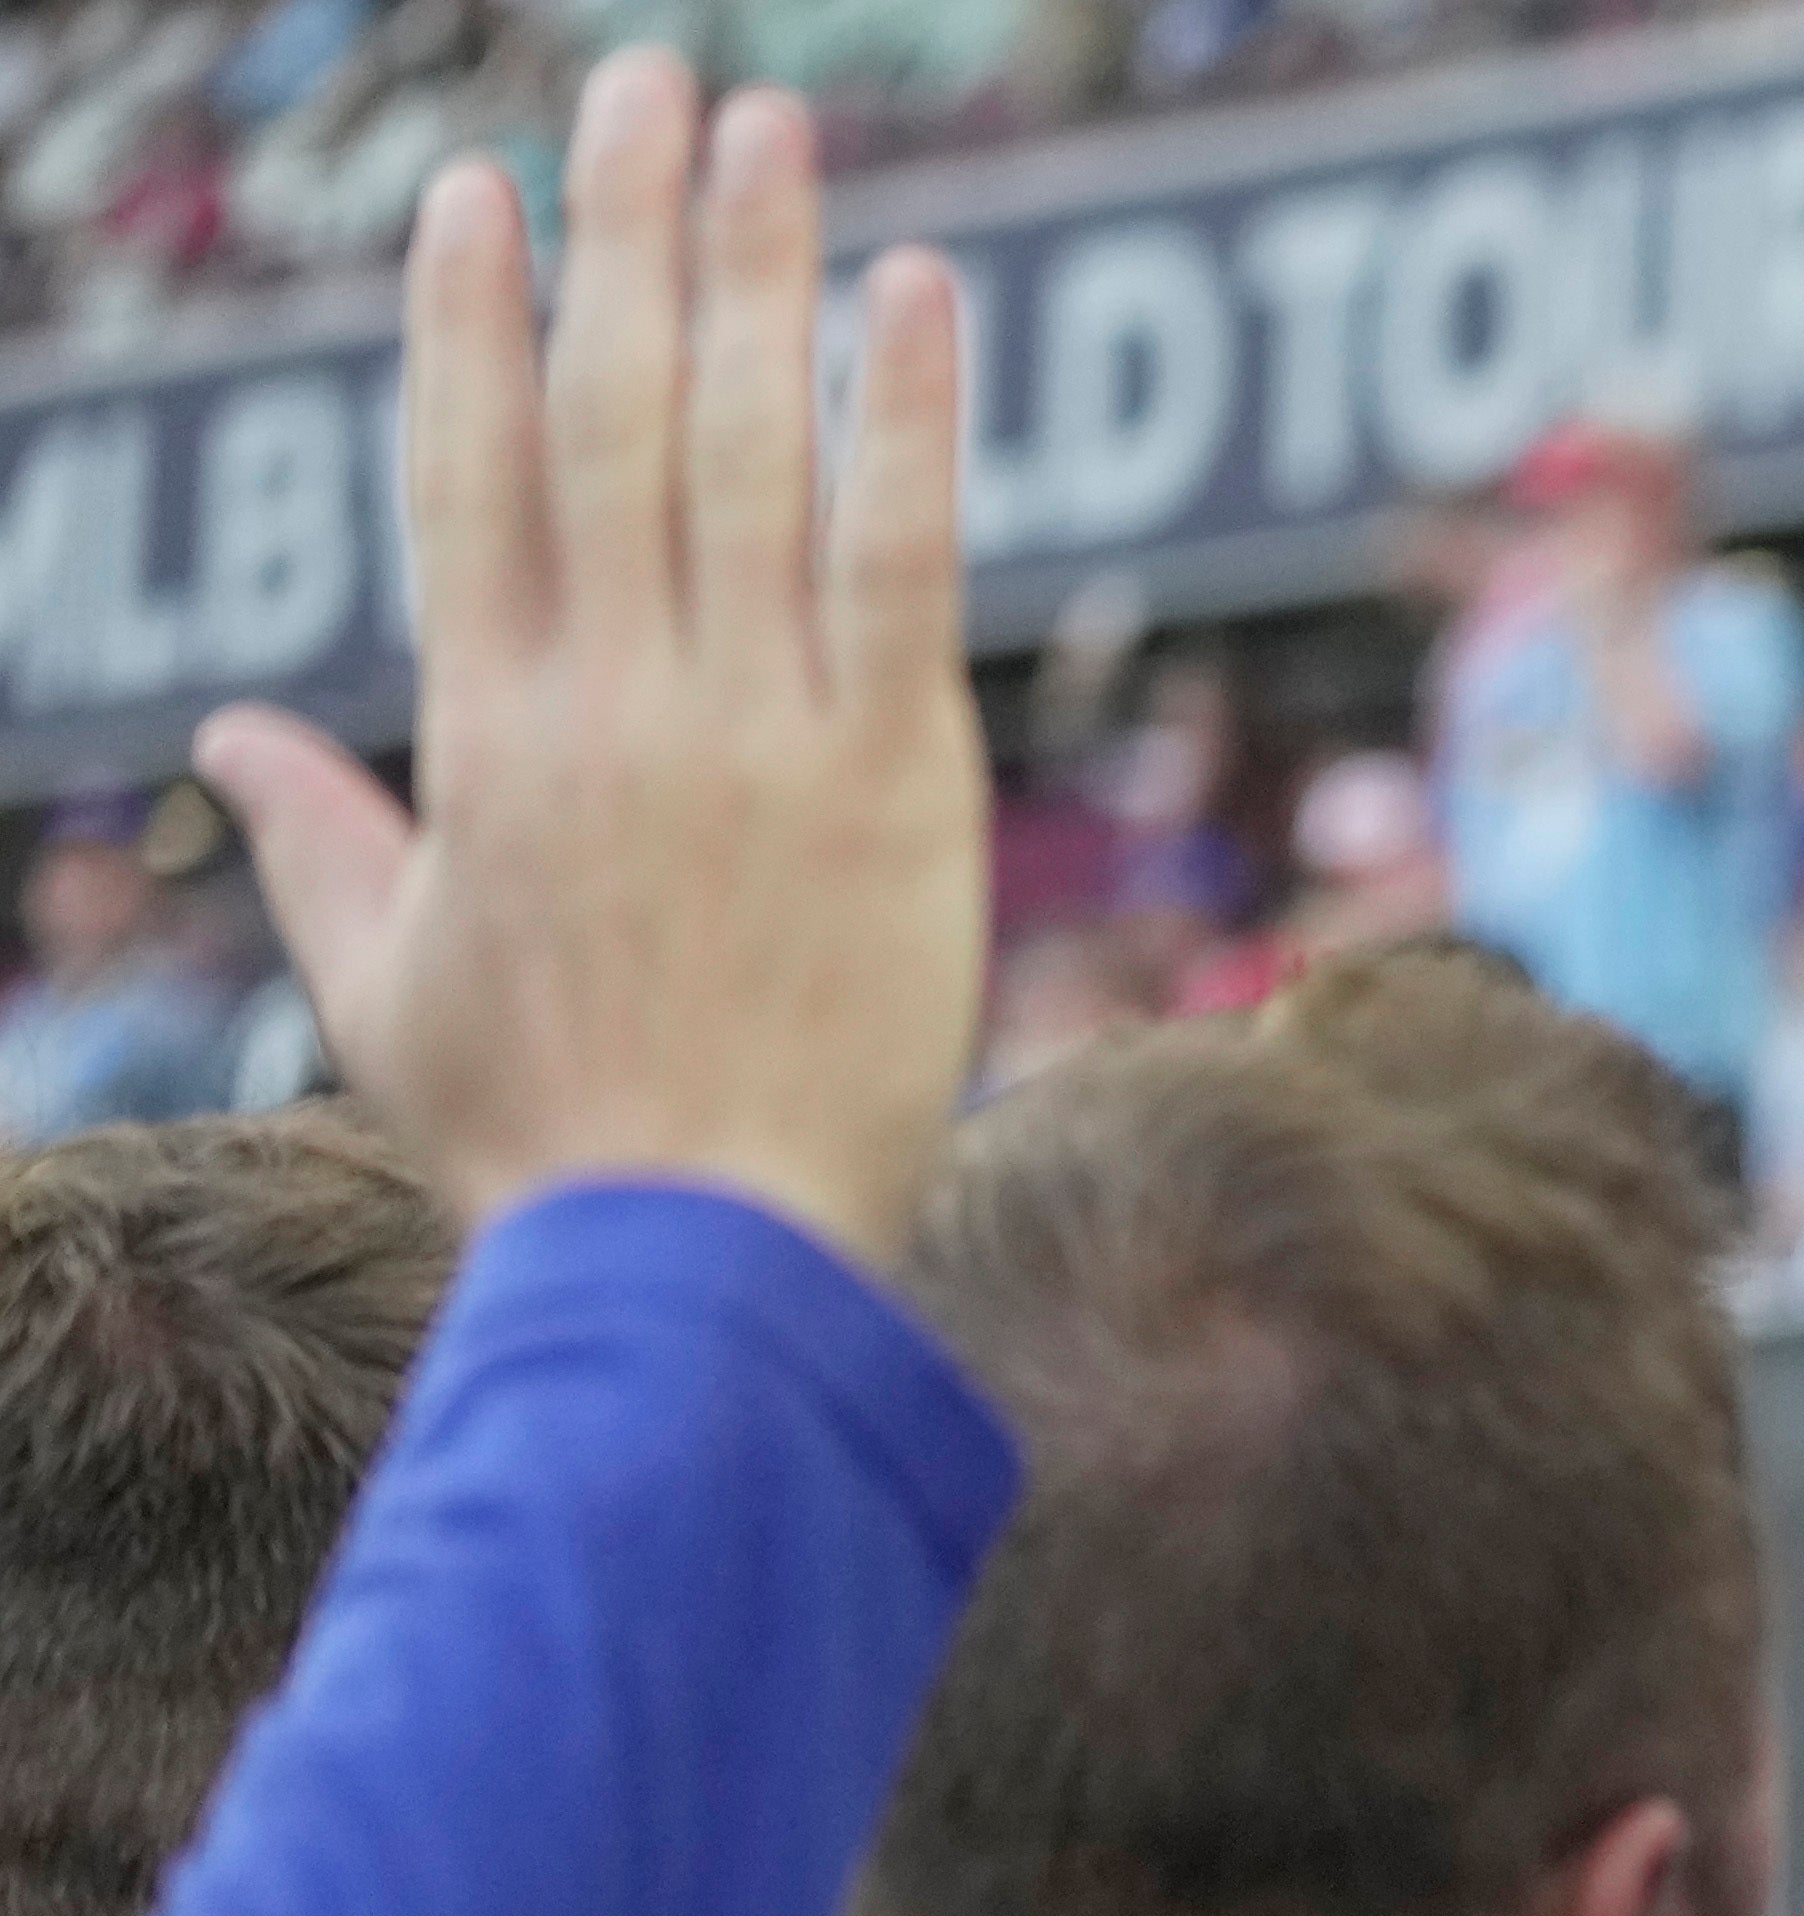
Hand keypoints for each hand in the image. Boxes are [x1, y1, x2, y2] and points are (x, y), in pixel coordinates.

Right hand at [190, 61, 981, 1269]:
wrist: (696, 1257)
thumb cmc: (546, 1139)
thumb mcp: (388, 983)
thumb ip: (321, 838)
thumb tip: (233, 737)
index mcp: (487, 734)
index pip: (471, 473)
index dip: (473, 322)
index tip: (478, 196)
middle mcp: (614, 699)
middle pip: (614, 417)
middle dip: (624, 239)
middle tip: (646, 88)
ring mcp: (756, 731)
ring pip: (752, 454)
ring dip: (758, 276)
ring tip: (765, 132)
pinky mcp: (896, 780)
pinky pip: (901, 563)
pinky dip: (907, 421)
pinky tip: (917, 296)